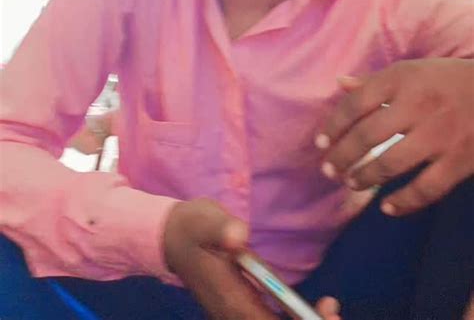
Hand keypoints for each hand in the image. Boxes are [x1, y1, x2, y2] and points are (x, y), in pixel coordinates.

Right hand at [164, 198, 341, 319]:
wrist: (171, 236)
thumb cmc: (192, 227)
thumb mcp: (205, 220)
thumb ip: (222, 228)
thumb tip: (238, 236)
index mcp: (230, 300)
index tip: (325, 313)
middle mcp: (235, 315)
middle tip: (333, 310)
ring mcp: (238, 313)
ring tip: (330, 308)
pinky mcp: (242, 307)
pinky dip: (294, 319)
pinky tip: (314, 307)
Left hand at [316, 59, 473, 215]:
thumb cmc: (450, 80)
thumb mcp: (413, 70)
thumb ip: (376, 81)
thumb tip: (340, 84)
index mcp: (403, 78)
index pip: (357, 102)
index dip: (334, 125)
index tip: (320, 143)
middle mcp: (417, 105)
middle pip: (368, 134)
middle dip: (343, 155)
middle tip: (329, 170)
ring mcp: (439, 134)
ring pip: (391, 163)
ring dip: (365, 177)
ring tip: (352, 183)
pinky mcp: (459, 160)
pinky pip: (426, 188)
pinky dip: (404, 202)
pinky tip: (387, 207)